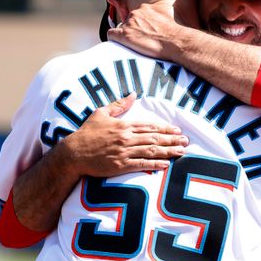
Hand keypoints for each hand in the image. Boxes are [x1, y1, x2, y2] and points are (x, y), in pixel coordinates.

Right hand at [63, 93, 187, 175]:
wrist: (73, 153)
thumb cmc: (86, 133)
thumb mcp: (101, 113)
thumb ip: (118, 105)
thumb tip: (133, 94)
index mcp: (124, 125)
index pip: (150, 126)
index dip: (166, 128)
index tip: (178, 130)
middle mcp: (126, 138)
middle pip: (155, 138)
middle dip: (172, 139)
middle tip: (186, 141)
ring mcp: (124, 152)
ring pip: (151, 150)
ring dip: (169, 151)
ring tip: (182, 151)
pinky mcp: (120, 166)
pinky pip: (142, 165)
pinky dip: (155, 164)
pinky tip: (166, 164)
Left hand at [107, 1, 180, 59]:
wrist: (175, 41)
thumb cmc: (174, 30)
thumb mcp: (167, 11)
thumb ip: (160, 9)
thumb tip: (158, 11)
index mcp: (145, 8)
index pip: (136, 16)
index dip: (139, 26)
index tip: (144, 33)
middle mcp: (135, 14)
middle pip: (127, 22)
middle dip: (133, 31)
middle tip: (143, 41)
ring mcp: (129, 24)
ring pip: (121, 29)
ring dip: (126, 37)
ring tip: (137, 46)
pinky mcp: (124, 35)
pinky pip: (111, 35)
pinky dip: (114, 40)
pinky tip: (122, 46)